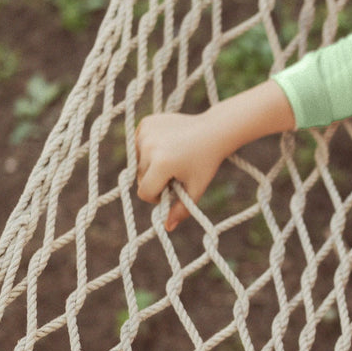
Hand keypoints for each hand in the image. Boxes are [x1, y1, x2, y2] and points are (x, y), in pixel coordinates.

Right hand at [135, 111, 226, 230]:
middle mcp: (149, 147)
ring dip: (151, 164)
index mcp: (161, 164)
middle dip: (155, 179)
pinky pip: (139, 144)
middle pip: (140, 177)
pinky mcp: (145, 123)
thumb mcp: (196, 188)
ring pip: (138, 161)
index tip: (171, 190)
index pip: (145, 192)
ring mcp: (145, 132)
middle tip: (175, 172)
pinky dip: (148, 148)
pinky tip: (166, 144)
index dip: (157, 196)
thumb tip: (166, 227)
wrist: (213, 130)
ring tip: (172, 157)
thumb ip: (182, 210)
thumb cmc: (206, 162)